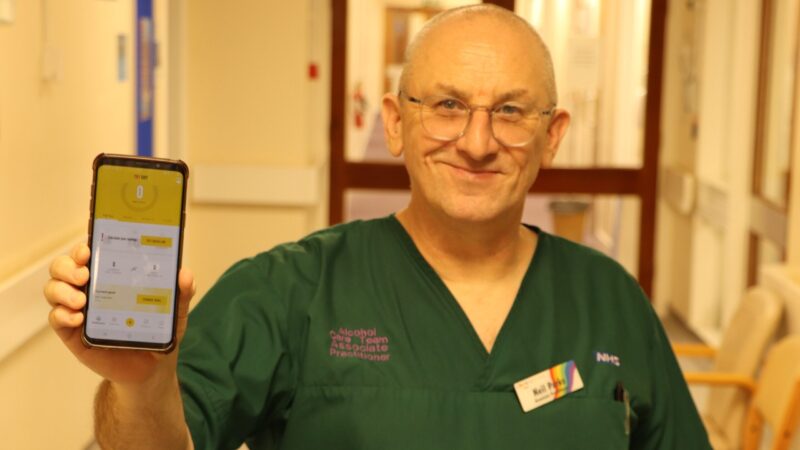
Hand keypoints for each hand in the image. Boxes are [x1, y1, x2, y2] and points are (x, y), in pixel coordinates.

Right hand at [43, 243, 194, 384]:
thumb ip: (181, 292)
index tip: (88, 249)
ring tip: (82, 300)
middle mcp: (89, 287)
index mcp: (111, 274)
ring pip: (54, 289)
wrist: (151, 367)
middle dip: (68, 266)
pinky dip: (62, 315)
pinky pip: (56, 319)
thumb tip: (185, 274)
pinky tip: (78, 318)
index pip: (89, 253)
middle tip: (84, 274)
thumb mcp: (174, 311)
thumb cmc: (157, 330)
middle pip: (63, 267)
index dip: (83, 247)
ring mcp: (78, 309)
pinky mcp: (73, 333)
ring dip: (62, 290)